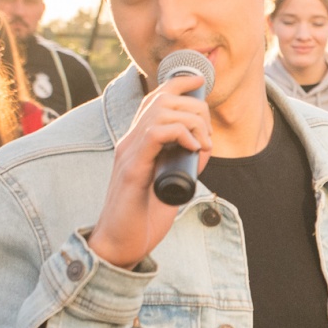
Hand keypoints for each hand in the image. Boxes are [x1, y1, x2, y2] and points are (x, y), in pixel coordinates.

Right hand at [87, 70, 211, 269]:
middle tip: (207, 135)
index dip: (178, 84)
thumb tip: (203, 145)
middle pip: (161, 99)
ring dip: (191, 121)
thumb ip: (183, 163)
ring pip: (160, 111)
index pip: (154, 99)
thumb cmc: (144, 218)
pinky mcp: (131, 169)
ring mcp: (128, 153)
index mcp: (137, 143)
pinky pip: (155, 133)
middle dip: (194, 108)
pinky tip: (192, 147)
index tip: (201, 82)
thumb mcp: (171, 183)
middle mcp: (129, 142)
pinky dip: (180, 133)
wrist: (121, 245)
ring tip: (202, 144)